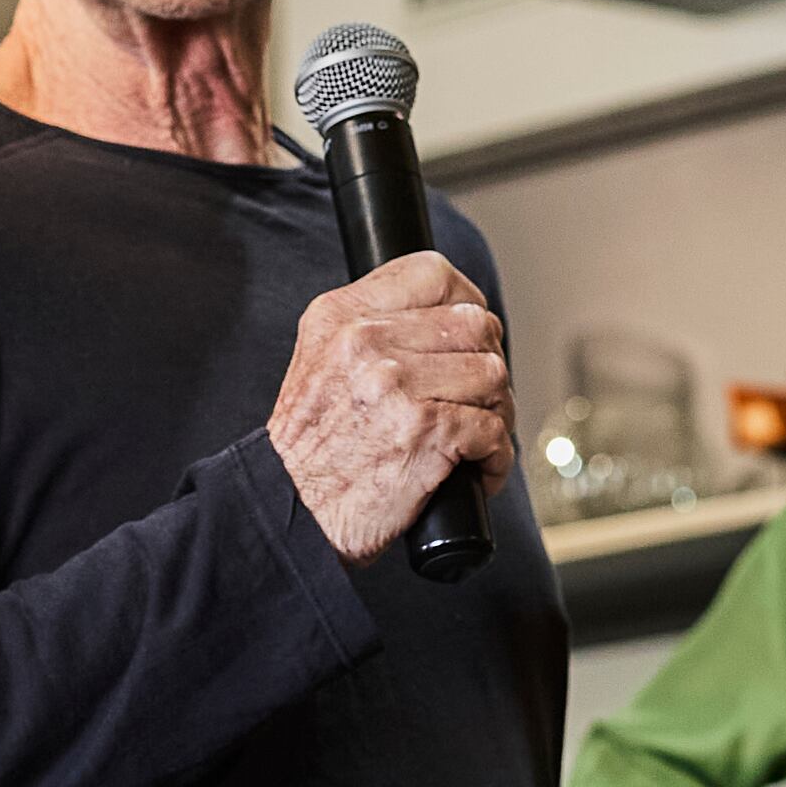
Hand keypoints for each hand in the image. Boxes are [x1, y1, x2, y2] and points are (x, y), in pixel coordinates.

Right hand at [268, 250, 509, 564]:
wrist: (290, 513)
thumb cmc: (310, 449)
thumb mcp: (318, 361)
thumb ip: (368, 329)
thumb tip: (445, 316)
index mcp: (342, 316)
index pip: (433, 273)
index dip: (466, 301)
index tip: (468, 334)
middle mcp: (367, 342)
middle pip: (475, 325)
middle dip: (485, 364)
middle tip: (473, 397)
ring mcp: (398, 386)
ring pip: (492, 375)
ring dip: (496, 412)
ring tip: (475, 436)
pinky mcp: (427, 432)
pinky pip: (494, 429)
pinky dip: (495, 457)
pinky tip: (475, 470)